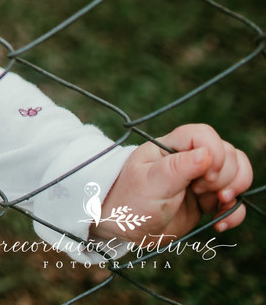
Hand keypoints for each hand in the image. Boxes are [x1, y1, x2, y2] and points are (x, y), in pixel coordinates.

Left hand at [93, 124, 251, 242]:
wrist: (124, 227)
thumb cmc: (130, 201)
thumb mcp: (150, 184)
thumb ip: (177, 168)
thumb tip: (206, 154)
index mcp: (170, 147)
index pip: (204, 135)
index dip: (215, 154)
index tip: (204, 178)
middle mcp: (188, 159)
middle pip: (228, 153)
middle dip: (225, 176)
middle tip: (201, 192)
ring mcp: (200, 179)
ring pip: (237, 173)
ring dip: (234, 191)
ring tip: (216, 206)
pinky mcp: (206, 200)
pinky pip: (234, 200)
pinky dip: (234, 212)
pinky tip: (219, 223)